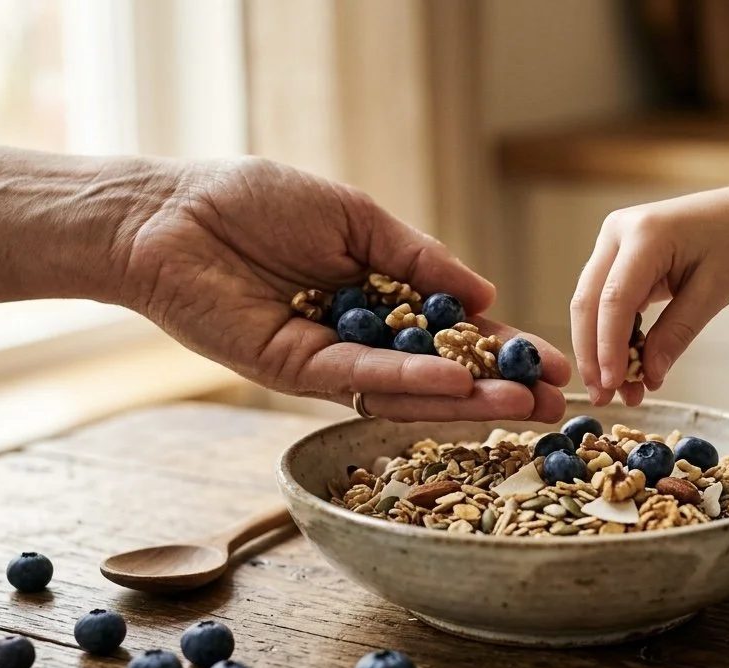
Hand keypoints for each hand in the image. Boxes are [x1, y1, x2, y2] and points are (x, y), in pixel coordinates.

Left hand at [121, 158, 569, 421]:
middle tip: (556, 405)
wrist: (172, 214)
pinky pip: (361, 377)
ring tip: (524, 403)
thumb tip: (485, 292)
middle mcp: (360, 335)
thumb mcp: (357, 216)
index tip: (556, 364)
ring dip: (467, 398)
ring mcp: (329, 358)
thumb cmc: (256, 200)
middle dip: (499, 388)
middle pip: (440, 371)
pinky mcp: (294, 370)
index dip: (505, 347)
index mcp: (379, 296)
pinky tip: (456, 384)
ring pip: (408, 386)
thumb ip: (419, 259)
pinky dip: (408, 382)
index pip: (454, 330)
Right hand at [570, 184, 728, 406]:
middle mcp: (618, 232)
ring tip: (618, 391)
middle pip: (588, 302)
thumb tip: (647, 375)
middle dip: (592, 354)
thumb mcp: (714, 292)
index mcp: (646, 232)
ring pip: (589, 305)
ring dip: (599, 350)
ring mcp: (612, 243)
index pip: (614, 298)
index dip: (608, 346)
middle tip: (601, 397)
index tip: (611, 385)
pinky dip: (612, 336)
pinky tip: (626, 366)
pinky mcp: (614, 258)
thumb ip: (677, 333)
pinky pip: (604, 302)